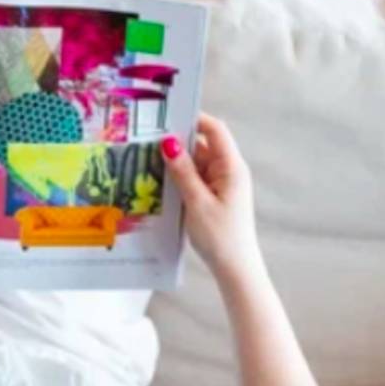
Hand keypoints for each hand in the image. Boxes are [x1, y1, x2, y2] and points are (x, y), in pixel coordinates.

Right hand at [162, 115, 261, 283]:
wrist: (235, 269)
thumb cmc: (220, 237)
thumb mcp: (197, 202)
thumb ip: (183, 171)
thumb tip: (169, 142)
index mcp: (231, 167)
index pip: (215, 130)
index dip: (193, 119)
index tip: (168, 116)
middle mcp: (229, 171)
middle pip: (203, 146)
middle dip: (178, 143)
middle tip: (149, 142)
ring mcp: (222, 184)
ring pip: (197, 164)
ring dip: (177, 164)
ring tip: (149, 164)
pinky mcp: (215, 197)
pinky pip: (196, 179)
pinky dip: (181, 179)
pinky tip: (162, 185)